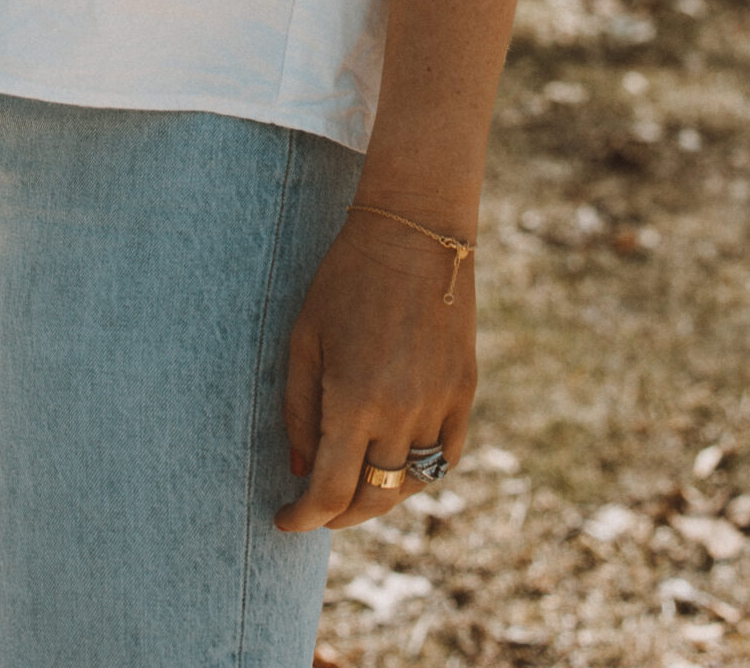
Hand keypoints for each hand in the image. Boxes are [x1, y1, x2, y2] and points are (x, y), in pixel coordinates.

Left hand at [274, 203, 475, 532]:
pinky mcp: (464, 391)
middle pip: (373, 499)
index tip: (284, 518)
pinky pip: (446, 456)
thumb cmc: (346, 278)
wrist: (414, 231)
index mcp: (354, 399)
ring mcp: (440, 404)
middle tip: (315, 510)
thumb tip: (300, 470)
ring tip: (353, 486)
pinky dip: (419, 471)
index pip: (329, 492)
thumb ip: (298, 409)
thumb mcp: (305, 338)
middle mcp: (401, 412)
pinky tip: (395, 462)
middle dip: (338, 516)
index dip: (303, 518)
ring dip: (379, 497)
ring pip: (412, 484)